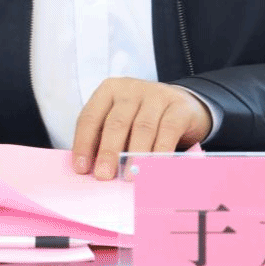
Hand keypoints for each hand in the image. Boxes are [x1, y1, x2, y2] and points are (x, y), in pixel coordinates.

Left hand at [72, 78, 210, 179]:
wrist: (183, 106)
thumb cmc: (142, 119)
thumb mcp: (120, 124)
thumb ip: (104, 140)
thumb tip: (91, 170)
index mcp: (109, 90)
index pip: (90, 117)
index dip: (84, 143)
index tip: (81, 168)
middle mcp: (131, 89)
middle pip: (116, 122)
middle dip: (108, 151)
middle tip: (104, 175)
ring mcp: (156, 95)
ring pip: (142, 127)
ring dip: (135, 155)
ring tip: (130, 177)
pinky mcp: (179, 107)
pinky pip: (168, 131)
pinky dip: (160, 152)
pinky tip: (156, 168)